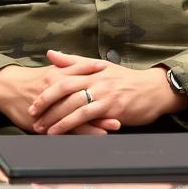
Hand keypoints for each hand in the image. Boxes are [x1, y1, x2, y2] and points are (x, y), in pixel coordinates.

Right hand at [0, 61, 120, 134]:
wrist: (5, 90)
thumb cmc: (29, 81)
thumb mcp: (48, 72)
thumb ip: (66, 67)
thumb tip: (88, 65)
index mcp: (55, 75)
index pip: (77, 70)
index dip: (93, 69)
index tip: (109, 69)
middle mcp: (55, 90)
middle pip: (82, 94)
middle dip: (103, 99)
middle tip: (122, 102)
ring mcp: (51, 107)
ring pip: (77, 114)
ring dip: (98, 120)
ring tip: (116, 124)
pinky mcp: (47, 122)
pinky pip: (67, 128)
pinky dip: (83, 132)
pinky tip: (96, 136)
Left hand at [28, 49, 185, 133]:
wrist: (154, 89)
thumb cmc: (125, 79)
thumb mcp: (99, 65)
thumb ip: (74, 61)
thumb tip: (51, 54)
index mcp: (89, 72)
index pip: (61, 80)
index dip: (46, 93)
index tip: (33, 102)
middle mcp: (95, 82)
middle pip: (65, 93)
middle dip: (47, 106)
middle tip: (34, 117)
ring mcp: (104, 96)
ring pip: (76, 107)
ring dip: (59, 120)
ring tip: (46, 130)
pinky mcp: (114, 109)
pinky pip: (92, 118)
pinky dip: (78, 126)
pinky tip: (69, 134)